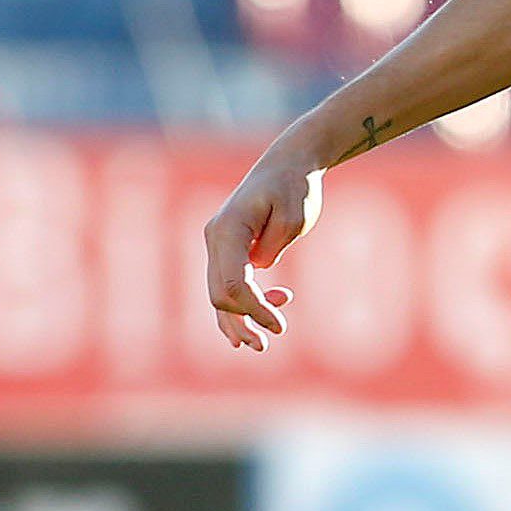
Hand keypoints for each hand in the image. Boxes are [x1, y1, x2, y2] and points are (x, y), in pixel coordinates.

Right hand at [203, 142, 320, 350]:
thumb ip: (273, 246)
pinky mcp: (228, 249)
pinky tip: (264, 314)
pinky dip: (240, 303)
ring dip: (236, 320)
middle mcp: (215, 238)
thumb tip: (258, 270)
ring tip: (260, 344)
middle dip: (241, 321)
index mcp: (228, 230)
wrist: (288, 166)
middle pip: (218, 293)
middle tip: (268, 342)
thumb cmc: (295, 188)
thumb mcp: (294, 217)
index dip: (253, 309)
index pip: (232, 283)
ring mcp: (218, 244)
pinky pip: (227, 283)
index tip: (280, 325)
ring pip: (218, 293)